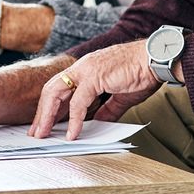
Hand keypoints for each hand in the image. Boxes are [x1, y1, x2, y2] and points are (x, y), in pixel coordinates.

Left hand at [29, 40, 162, 140]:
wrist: (156, 60)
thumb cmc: (142, 72)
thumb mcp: (120, 95)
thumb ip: (107, 109)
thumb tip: (98, 123)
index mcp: (86, 68)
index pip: (60, 87)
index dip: (50, 106)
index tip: (45, 123)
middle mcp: (82, 66)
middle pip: (51, 89)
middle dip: (42, 112)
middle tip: (36, 132)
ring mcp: (86, 70)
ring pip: (56, 93)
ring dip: (48, 115)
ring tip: (44, 134)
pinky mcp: (95, 77)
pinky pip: (78, 102)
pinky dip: (74, 120)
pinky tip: (72, 134)